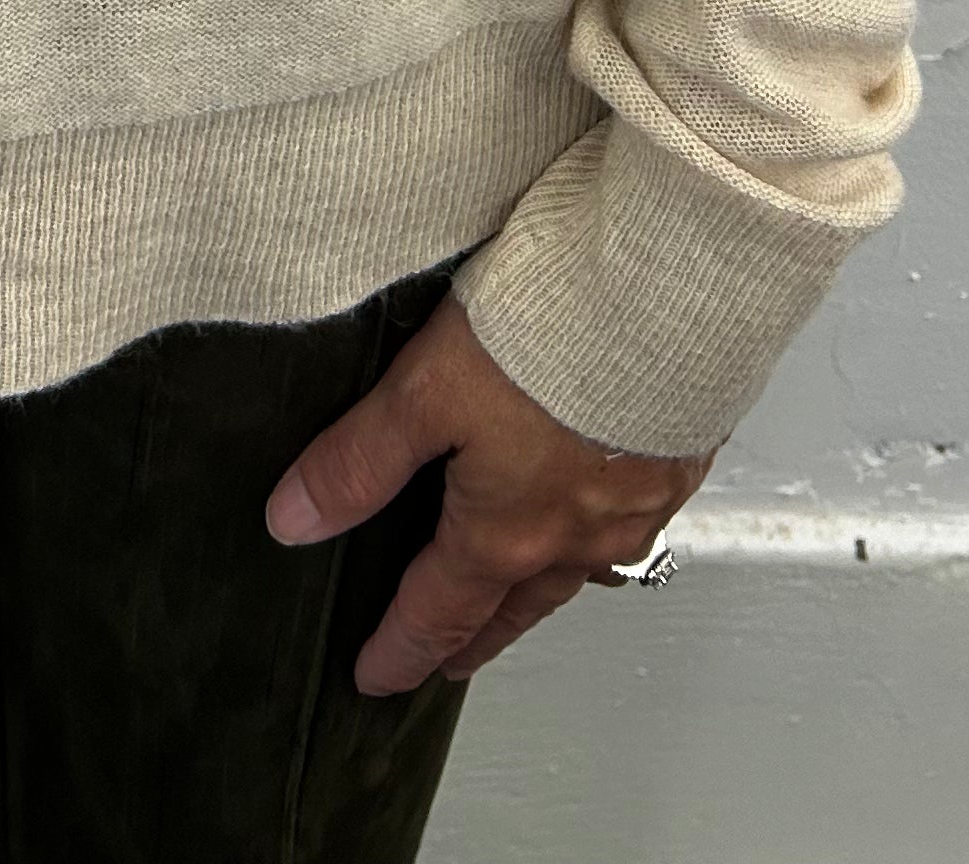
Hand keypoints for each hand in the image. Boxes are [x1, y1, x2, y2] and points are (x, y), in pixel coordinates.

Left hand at [266, 291, 713, 692]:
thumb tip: (294, 521)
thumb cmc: (553, 331)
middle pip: (511, 607)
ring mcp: (633, 504)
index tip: (378, 676)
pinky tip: (591, 510)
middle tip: (446, 659)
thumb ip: (359, 460)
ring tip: (512, 593)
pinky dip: (595, 536)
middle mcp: (575, 536)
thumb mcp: (424, 389)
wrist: (669, 292)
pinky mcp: (674, 461)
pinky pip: (627, 525)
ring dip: (534, 592)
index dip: (401, 648)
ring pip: (573, 571)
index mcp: (507, 531)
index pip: (438, 611)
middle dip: (472, 637)